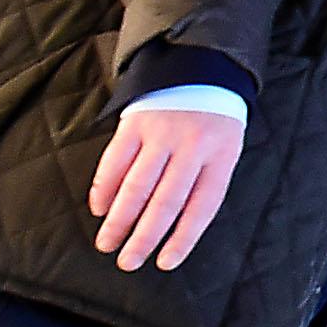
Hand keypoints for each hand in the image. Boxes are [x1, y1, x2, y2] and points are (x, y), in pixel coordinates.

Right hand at [90, 102, 245, 271]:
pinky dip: (105, 187)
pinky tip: (99, 208)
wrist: (203, 63)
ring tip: (107, 243)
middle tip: (128, 262)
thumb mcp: (227, 146)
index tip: (165, 263)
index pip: (202, 206)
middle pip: (166, 201)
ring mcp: (162, 132)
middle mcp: (191, 145)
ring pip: (137, 185)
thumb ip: (206, 181)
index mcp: (221, 154)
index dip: (183, 238)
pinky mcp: (136, 121)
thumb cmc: (215, 117)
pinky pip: (116, 161)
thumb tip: (177, 229)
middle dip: (144, 237)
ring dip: (119, 219)